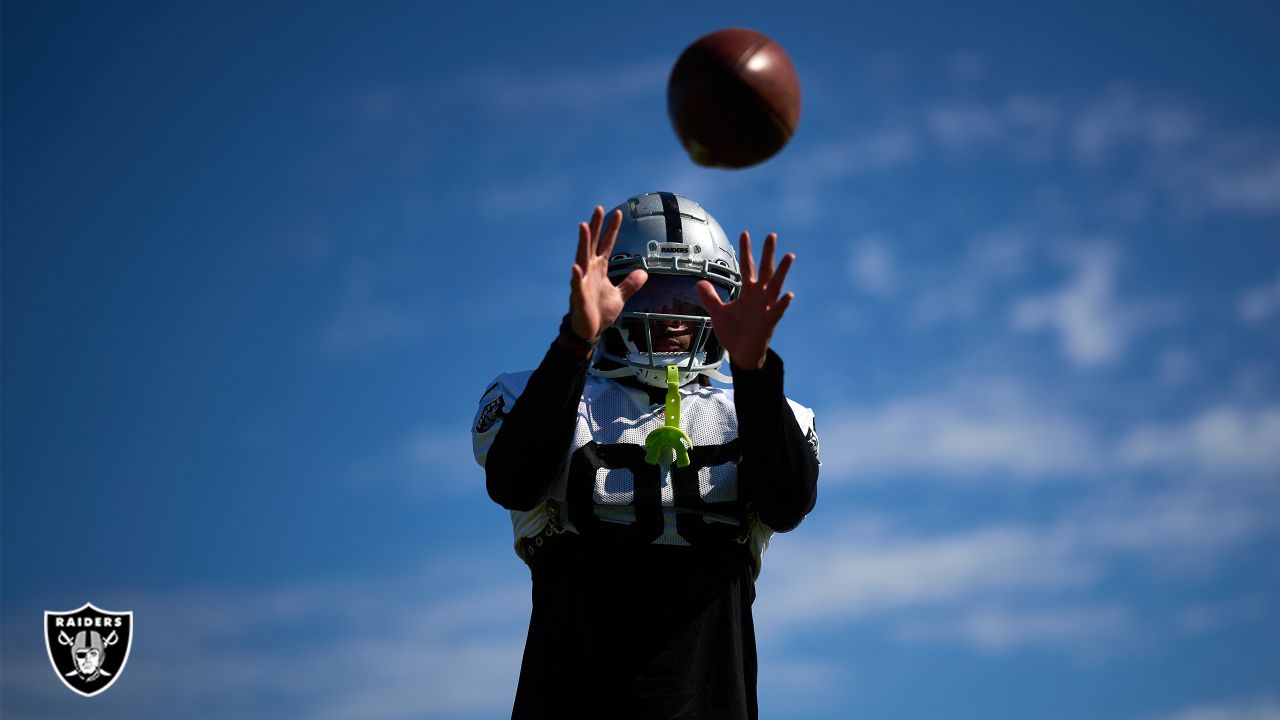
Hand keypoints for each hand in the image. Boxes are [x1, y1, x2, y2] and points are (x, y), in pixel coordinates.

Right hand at [569, 205, 647, 340]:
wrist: (589, 331)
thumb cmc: (600, 312)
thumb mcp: (620, 296)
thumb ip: (630, 284)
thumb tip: (644, 272)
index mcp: (599, 269)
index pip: (606, 245)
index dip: (611, 229)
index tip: (618, 214)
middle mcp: (589, 271)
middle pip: (592, 244)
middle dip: (595, 227)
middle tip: (598, 208)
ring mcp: (582, 282)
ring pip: (582, 258)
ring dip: (582, 242)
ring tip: (583, 226)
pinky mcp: (578, 297)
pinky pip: (576, 285)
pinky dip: (576, 276)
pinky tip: (575, 267)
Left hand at [696, 231, 794, 370]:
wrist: (741, 354)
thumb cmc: (733, 332)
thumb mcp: (718, 313)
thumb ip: (710, 297)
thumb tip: (699, 282)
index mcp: (747, 293)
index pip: (747, 267)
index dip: (746, 251)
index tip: (745, 234)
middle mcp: (759, 297)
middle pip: (764, 271)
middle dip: (767, 254)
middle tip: (771, 235)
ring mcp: (765, 308)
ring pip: (775, 286)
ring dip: (782, 272)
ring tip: (789, 256)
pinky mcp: (768, 323)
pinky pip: (777, 312)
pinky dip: (783, 304)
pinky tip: (789, 295)